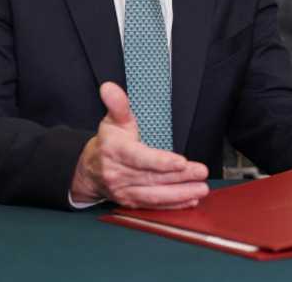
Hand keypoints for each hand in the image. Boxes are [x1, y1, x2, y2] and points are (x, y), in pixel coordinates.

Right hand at [69, 82, 209, 208]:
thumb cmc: (108, 142)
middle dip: (180, 177)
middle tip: (202, 172)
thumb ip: (117, 104)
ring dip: (180, 194)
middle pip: (153, 177)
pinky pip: (152, 206)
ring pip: (154, 195)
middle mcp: (118, 174)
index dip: (161, 162)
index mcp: (116, 151)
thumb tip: (109, 87)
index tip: (182, 162)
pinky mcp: (130, 202)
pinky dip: (172, 205)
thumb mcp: (113, 120)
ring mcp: (124, 191)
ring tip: (202, 189)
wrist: (89, 170)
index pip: (140, 158)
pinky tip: (190, 201)